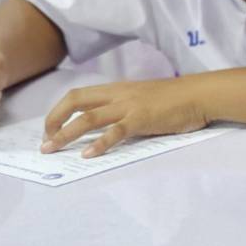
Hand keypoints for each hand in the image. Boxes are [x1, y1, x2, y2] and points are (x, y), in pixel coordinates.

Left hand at [41, 76, 210, 157]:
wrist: (200, 95)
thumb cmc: (178, 99)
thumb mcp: (144, 98)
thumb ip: (126, 107)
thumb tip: (112, 124)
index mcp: (117, 89)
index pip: (78, 96)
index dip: (58, 111)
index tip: (51, 129)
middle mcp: (117, 95)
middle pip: (74, 102)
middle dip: (53, 121)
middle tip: (45, 142)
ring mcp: (128, 107)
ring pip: (87, 118)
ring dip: (65, 135)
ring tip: (52, 150)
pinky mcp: (141, 120)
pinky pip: (114, 132)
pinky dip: (99, 144)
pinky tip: (88, 156)